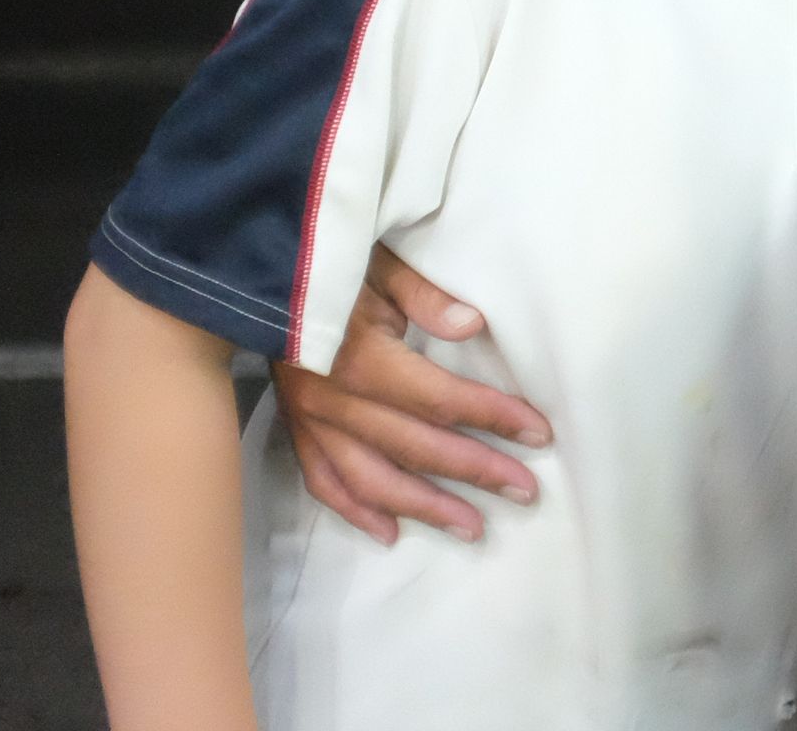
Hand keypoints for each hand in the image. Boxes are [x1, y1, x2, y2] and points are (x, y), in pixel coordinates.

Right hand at [273, 248, 552, 543]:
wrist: (257, 275)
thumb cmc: (331, 264)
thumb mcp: (382, 265)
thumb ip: (426, 295)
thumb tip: (472, 323)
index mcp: (363, 359)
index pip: (442, 399)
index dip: (493, 417)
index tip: (539, 434)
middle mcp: (336, 401)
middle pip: (417, 447)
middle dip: (476, 472)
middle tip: (525, 493)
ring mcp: (311, 421)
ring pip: (373, 479)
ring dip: (425, 508)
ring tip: (473, 528)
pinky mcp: (294, 428)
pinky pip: (323, 482)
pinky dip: (356, 511)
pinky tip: (391, 532)